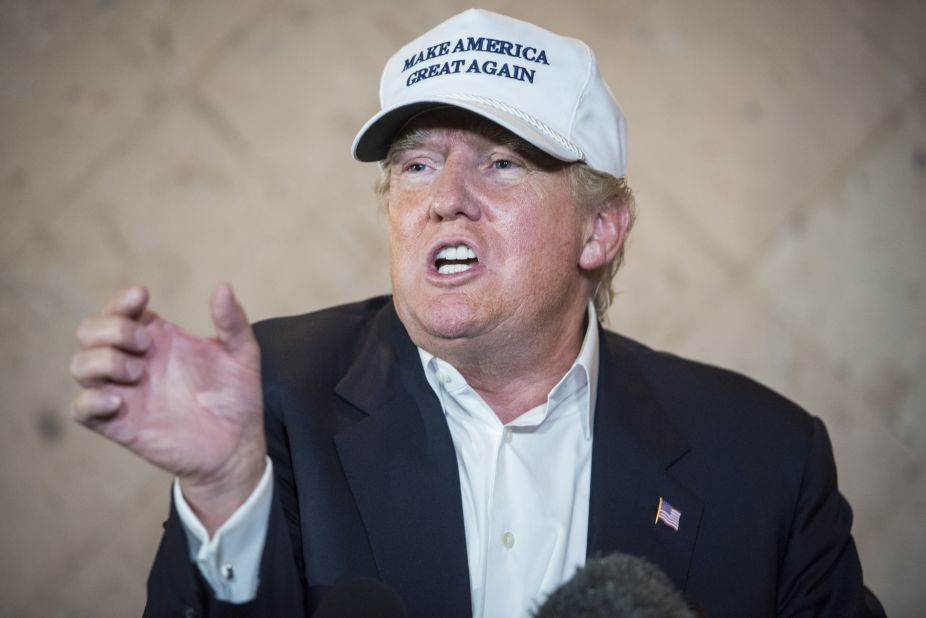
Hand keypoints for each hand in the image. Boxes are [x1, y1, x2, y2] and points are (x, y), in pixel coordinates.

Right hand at [70, 283, 265, 532]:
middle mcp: (135, 361)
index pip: (120, 309)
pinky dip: (90, 400)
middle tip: (146, 343)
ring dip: (102, 360)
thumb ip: (232, 322)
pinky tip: (119, 399)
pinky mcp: (120, 424)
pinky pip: (80, 409)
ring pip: (80, 365)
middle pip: (89, 331)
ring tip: (138, 372)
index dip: (121, 299)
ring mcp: (124, 392)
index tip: (142, 297)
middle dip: (111, 328)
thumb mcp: (242, 354)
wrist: (237, 446)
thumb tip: (223, 285)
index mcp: (158, 338)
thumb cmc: (236, 397)